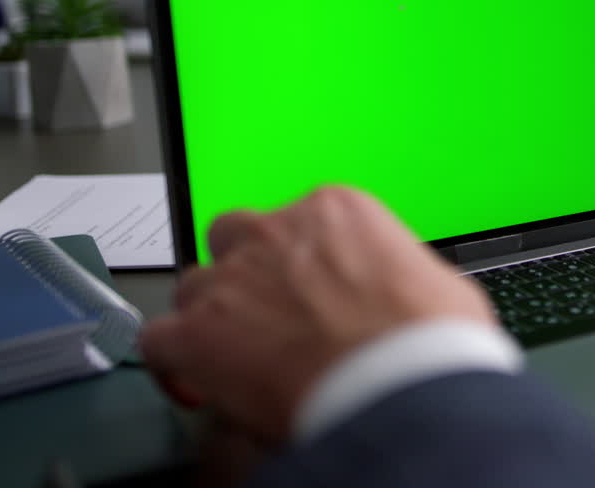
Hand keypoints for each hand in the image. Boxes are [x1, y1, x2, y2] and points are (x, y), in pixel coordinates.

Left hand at [141, 186, 495, 441]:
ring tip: (236, 355)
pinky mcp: (198, 332)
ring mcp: (232, 279)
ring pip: (194, 284)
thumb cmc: (428, 340)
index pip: (299, 222)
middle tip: (269, 314)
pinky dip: (174, 363)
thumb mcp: (435, 285)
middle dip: (245, 272)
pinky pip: (160, 338)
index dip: (299, 263)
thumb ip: (397, 277)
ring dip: (210, 316)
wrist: (402, 382)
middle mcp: (277, 232)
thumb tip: (405, 302)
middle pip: (235, 236)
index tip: (309, 292)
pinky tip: (195, 385)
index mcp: (337, 210)